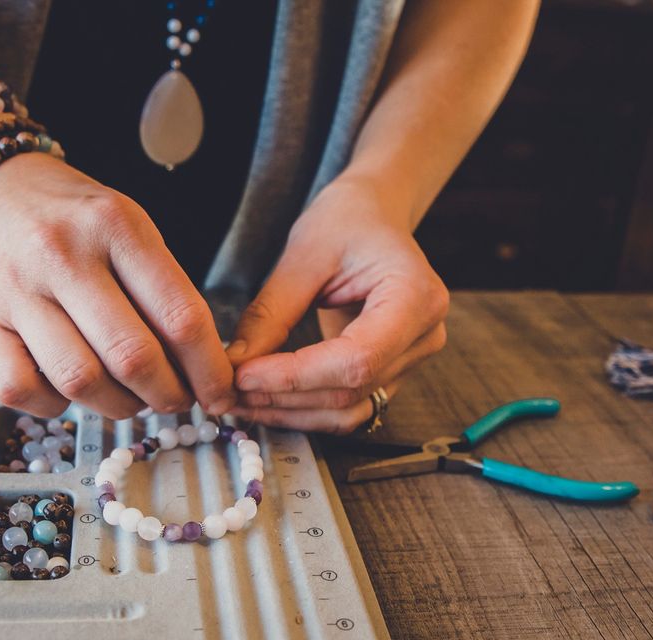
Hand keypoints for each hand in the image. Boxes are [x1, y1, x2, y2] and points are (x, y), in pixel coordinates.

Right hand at [0, 152, 235, 418]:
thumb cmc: (74, 218)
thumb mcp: (130, 228)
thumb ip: (164, 290)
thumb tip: (202, 370)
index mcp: (115, 225)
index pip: (180, 315)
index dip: (209, 369)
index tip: (221, 394)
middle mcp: (62, 255)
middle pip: (132, 357)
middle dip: (168, 395)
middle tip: (178, 400)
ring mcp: (15, 291)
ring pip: (80, 381)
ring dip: (119, 406)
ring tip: (132, 398)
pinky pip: (21, 389)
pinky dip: (55, 405)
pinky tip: (72, 392)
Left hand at [226, 174, 448, 432]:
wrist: (374, 216)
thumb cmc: (347, 220)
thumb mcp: (304, 252)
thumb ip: (271, 311)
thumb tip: (235, 363)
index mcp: (415, 297)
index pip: (356, 359)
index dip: (296, 376)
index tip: (243, 375)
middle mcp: (424, 336)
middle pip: (351, 390)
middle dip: (284, 396)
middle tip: (228, 391)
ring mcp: (412, 359)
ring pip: (348, 410)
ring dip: (290, 411)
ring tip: (240, 398)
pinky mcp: (391, 372)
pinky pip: (348, 406)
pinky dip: (304, 408)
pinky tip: (266, 397)